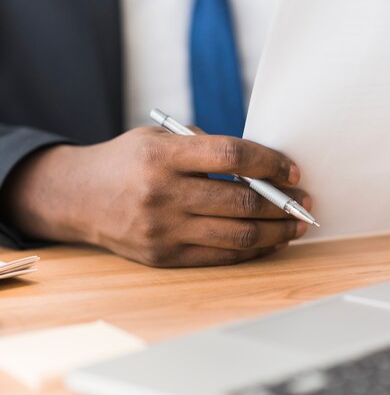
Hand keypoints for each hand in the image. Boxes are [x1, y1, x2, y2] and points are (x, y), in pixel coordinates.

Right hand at [1, 127, 310, 266]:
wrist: (78, 198)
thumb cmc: (124, 162)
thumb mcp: (155, 138)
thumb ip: (202, 146)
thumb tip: (258, 165)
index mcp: (162, 156)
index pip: (232, 156)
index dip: (270, 163)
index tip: (293, 170)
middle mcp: (162, 194)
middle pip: (240, 200)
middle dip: (283, 202)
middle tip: (305, 200)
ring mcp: (162, 230)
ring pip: (236, 234)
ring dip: (276, 231)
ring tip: (296, 225)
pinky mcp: (163, 257)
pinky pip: (219, 256)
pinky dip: (251, 250)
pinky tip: (269, 241)